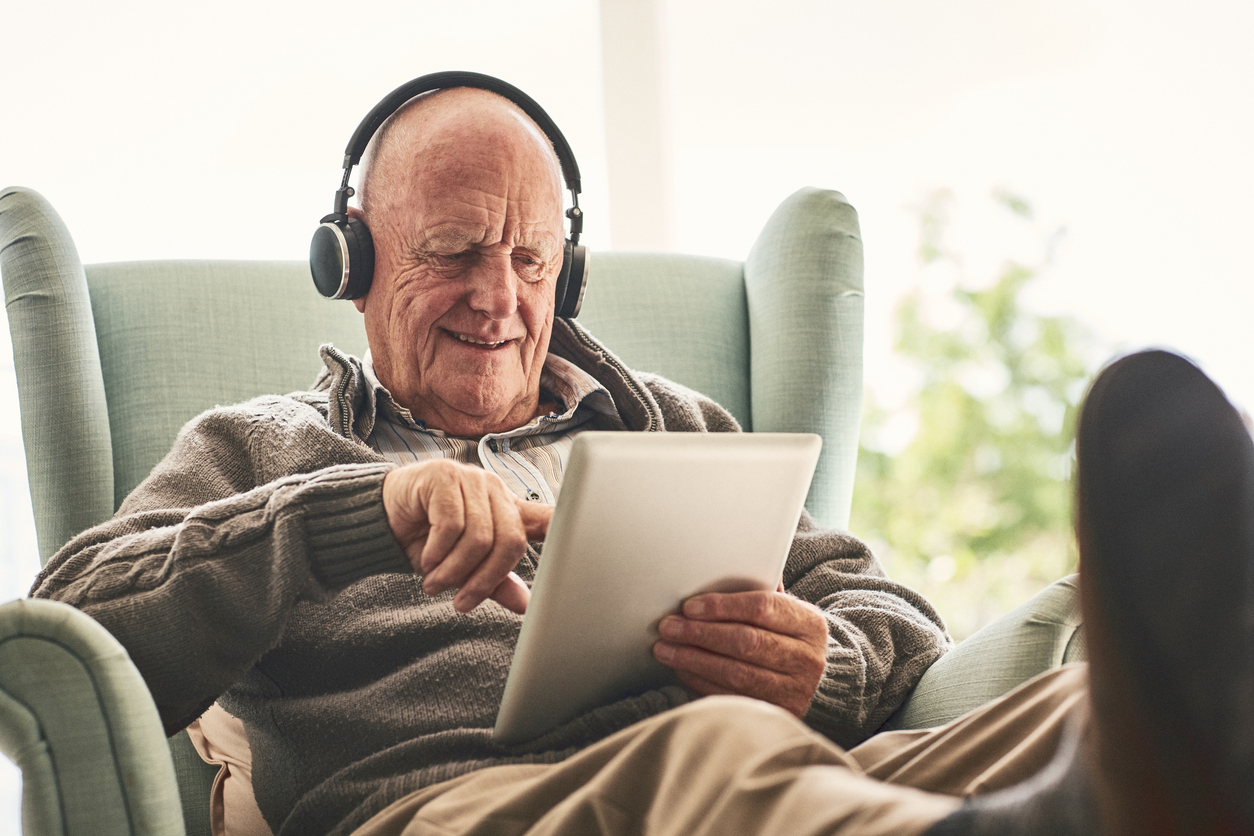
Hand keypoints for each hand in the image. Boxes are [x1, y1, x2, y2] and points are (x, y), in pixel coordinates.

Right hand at [382, 460, 552, 613]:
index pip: (546, 517)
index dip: (567, 530)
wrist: (381, 516)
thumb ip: (494, 581)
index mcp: (508, 509)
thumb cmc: (427, 539)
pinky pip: (451, 524)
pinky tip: (426, 561)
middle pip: (509, 541)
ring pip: (479, 537)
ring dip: (454, 571)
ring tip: (435, 583)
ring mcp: (470, 479)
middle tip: (459, 602)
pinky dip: (438, 552)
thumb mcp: (463, 567)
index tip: (579, 552)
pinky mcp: (443, 477)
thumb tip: (525, 605)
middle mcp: (495, 490)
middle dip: (483, 580)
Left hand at [652, 588, 827, 717]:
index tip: (690, 606)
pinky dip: (702, 682)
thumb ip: (762, 591)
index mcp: (809, 624)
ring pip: (736, 673)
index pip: (763, 607)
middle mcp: (806, 658)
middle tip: (669, 627)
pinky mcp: (776, 713)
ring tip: (666, 649)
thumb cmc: (791, 639)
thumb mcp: (789, 613)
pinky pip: (732, 696)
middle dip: (701, 633)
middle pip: (746, 642)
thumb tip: (719, 570)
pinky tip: (683, 669)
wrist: (820, 684)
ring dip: (694, 660)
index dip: (723, 606)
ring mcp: (793, 690)